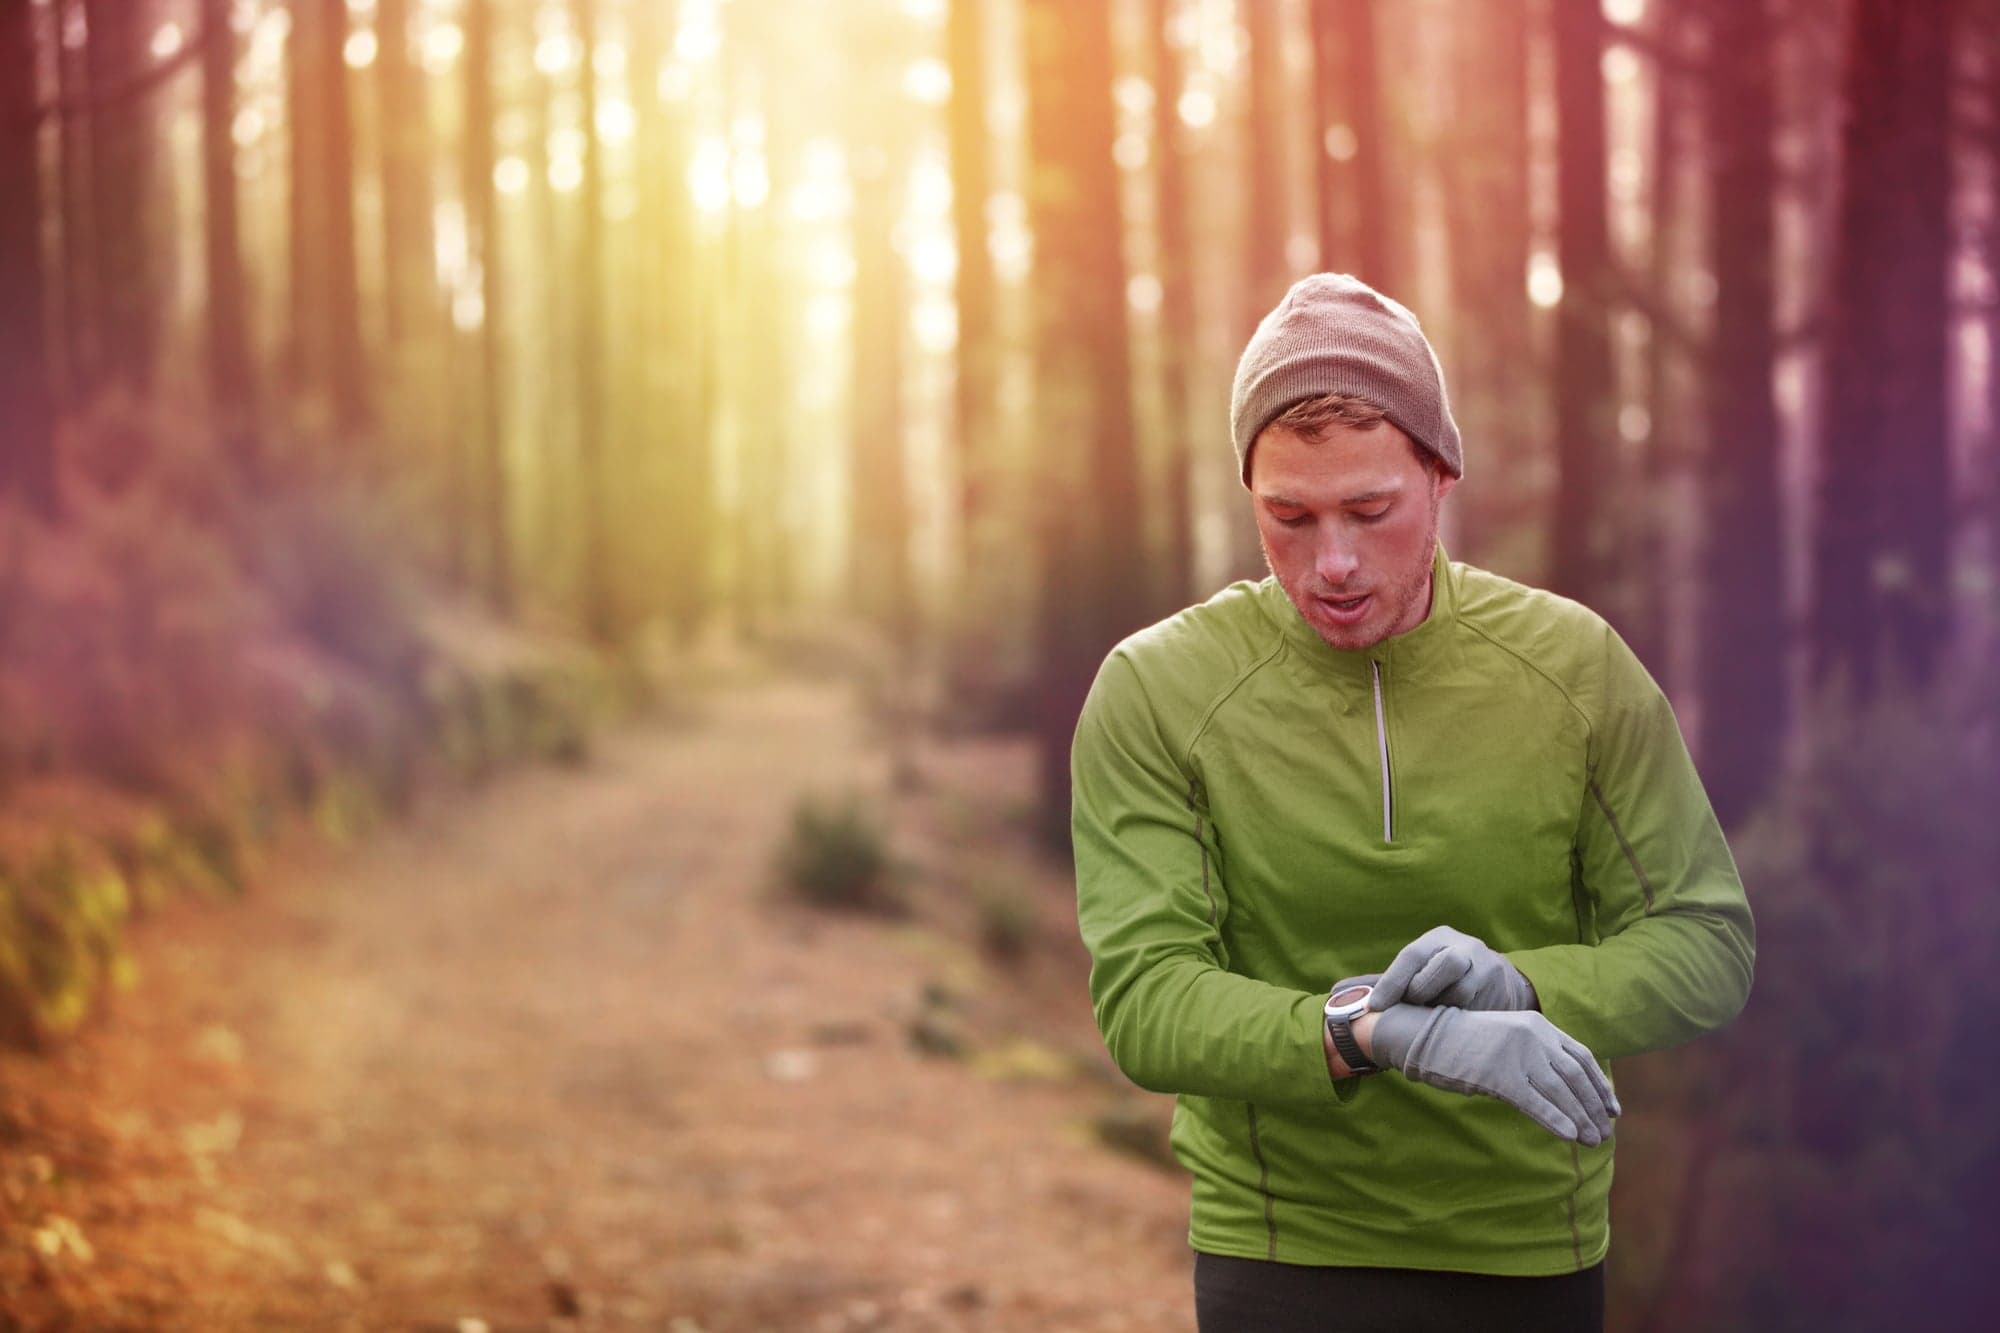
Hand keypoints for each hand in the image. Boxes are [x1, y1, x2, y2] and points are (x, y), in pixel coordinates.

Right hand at [1367, 1005, 1619, 1144]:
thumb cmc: (1466, 1042)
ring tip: (1594, 1141)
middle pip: (1576, 1076)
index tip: (1613, 1110)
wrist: (1426, 1035)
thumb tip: (1566, 1089)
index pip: (1582, 1057)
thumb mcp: (1508, 1038)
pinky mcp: (1499, 1074)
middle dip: (1594, 1108)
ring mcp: (1517, 1054)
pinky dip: (1557, 1121)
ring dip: (1582, 1119)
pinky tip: (1569, 1136)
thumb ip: (1536, 1054)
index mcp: (1538, 1024)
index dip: (1601, 1086)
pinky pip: (1536, 1103)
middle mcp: (1533, 1036)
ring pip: (1561, 1092)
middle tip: (1606, 1132)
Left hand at [1370, 925, 1536, 1010]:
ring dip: (1440, 1008)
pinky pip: (1475, 1009)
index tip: (1375, 1006)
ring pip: (1462, 991)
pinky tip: (1451, 1022)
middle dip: (1423, 989)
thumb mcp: (1421, 966)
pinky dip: (1458, 1018)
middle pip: (1446, 964)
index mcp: (1439, 937)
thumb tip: (1343, 995)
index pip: (1413, 955)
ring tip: (1432, 1015)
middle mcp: (1466, 947)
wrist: (1497, 978)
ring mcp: (1487, 967)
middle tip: (1413, 1005)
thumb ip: (1390, 980)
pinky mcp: (1501, 990)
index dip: (1392, 981)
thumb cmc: (1443, 975)